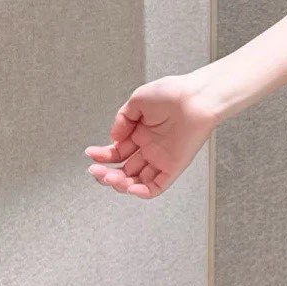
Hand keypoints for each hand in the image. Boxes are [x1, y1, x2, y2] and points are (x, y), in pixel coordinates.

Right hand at [83, 73, 218, 197]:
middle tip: (95, 171)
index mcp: (140, 134)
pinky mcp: (174, 167)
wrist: (196, 97)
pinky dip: (143, 192)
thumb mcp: (138, 101)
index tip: (90, 154)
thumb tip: (112, 138)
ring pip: (137, 181)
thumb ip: (122, 119)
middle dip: (107, 173)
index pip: (117, 152)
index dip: (102, 156)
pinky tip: (129, 189)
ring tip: (108, 177)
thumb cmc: (173, 93)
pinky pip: (157, 186)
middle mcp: (150, 148)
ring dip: (121, 184)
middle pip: (124, 170)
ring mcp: (161, 159)